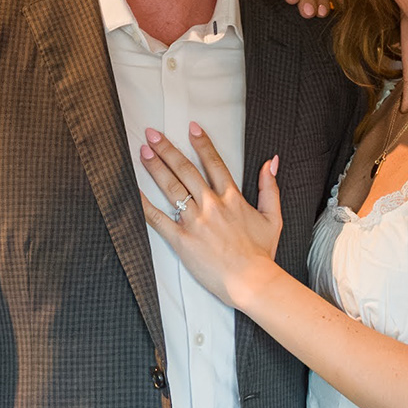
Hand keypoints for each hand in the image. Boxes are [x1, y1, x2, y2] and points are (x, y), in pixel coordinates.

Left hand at [140, 123, 282, 310]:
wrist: (251, 280)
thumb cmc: (262, 253)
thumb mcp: (273, 218)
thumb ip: (270, 188)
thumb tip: (271, 162)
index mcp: (232, 198)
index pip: (214, 163)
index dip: (202, 143)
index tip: (190, 127)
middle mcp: (211, 204)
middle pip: (186, 170)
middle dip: (167, 149)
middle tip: (152, 134)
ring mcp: (195, 221)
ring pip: (171, 187)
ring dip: (156, 167)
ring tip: (143, 152)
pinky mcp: (182, 239)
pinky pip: (158, 218)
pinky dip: (144, 204)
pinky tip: (133, 190)